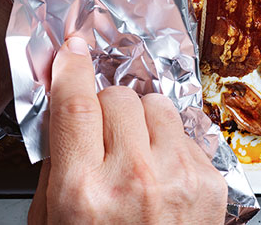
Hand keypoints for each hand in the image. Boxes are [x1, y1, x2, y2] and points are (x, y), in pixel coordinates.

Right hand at [28, 37, 226, 224]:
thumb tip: (67, 116)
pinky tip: (160, 174)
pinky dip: (170, 144)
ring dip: (142, 120)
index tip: (72, 53)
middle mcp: (134, 180)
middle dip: (105, 106)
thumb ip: (57, 168)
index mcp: (83, 192)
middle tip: (102, 133)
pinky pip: (186, 132)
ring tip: (135, 154)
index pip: (76, 102)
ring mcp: (178, 180)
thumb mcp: (50, 224)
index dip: (71, 68)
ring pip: (157, 105)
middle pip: (118, 96)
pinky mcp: (210, 185)